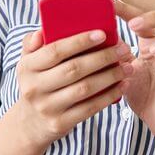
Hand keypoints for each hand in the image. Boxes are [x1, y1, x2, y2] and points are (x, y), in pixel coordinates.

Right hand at [11, 28, 135, 149]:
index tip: (102, 34)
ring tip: (128, 67)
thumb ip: (33, 43)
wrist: (30, 123)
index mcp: (27, 67)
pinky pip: (90, 108)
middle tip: (123, 49)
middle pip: (74, 69)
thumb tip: (42, 31)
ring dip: (110, 76)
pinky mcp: (61, 122)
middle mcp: (34, 87)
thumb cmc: (36, 82)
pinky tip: (122, 86)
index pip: (55, 51)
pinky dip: (109, 96)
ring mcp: (47, 107)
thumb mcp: (28, 62)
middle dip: (102, 57)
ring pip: (85, 88)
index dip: (80, 41)